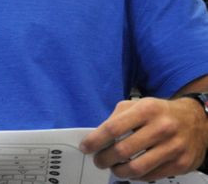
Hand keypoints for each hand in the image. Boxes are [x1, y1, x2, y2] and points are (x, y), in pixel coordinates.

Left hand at [79, 97, 207, 180]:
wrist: (197, 120)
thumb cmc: (160, 113)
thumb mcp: (138, 105)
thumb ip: (118, 117)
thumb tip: (97, 136)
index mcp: (146, 110)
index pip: (113, 128)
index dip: (95, 140)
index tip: (86, 147)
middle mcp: (161, 128)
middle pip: (122, 150)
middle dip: (104, 159)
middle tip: (98, 160)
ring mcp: (173, 147)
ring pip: (136, 167)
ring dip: (118, 171)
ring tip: (113, 168)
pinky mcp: (181, 164)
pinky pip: (151, 176)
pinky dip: (136, 176)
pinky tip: (131, 171)